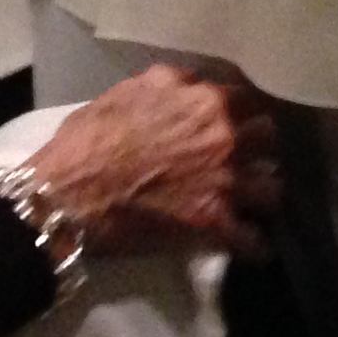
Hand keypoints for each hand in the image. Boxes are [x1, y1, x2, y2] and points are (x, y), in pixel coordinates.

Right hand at [27, 65, 280, 256]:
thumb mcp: (128, 92)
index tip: (233, 126)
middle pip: (267, 138)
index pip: (244, 100)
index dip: (238, 114)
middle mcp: (224, 136)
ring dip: (263, 197)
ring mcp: (223, 181)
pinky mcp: (213, 223)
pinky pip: (253, 241)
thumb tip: (190, 87)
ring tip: (254, 206)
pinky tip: (253, 250)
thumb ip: (170, 87)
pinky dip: (255, 248)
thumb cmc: (86, 142)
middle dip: (258, 149)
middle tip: (244, 161)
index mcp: (204, 101)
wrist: (65, 196)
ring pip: (272, 189)